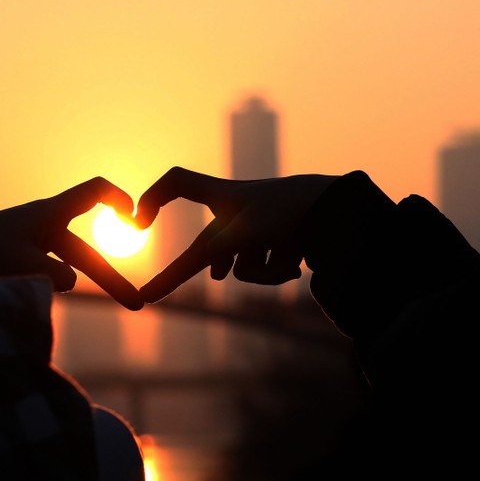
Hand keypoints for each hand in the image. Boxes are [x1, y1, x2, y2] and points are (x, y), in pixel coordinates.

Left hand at [0, 177, 144, 309]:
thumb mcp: (27, 267)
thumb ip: (58, 276)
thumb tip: (68, 284)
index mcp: (47, 213)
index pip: (94, 192)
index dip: (120, 200)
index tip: (136, 218)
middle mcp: (41, 228)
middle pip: (87, 252)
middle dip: (113, 280)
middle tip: (138, 305)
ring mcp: (28, 249)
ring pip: (63, 272)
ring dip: (59, 288)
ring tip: (26, 294)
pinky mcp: (14, 268)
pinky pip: (41, 283)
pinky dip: (37, 292)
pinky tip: (15, 297)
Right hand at [134, 167, 338, 302]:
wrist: (342, 212)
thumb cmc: (288, 212)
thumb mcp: (241, 234)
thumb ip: (207, 257)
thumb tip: (184, 280)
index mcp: (222, 196)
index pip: (176, 184)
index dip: (153, 197)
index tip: (137, 221)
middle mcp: (235, 213)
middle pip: (204, 249)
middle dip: (186, 272)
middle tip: (149, 296)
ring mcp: (256, 231)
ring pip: (238, 267)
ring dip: (259, 271)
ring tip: (285, 258)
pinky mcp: (275, 245)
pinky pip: (261, 270)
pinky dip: (276, 271)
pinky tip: (297, 262)